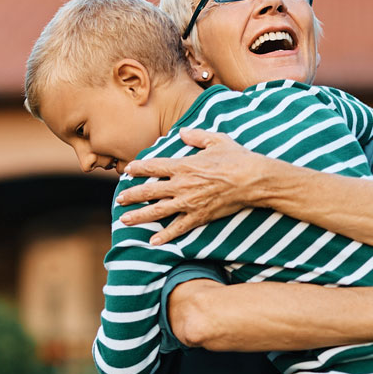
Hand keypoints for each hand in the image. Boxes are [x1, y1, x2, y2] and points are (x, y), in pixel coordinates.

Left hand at [118, 129, 274, 244]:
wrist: (253, 180)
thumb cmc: (236, 158)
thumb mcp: (216, 140)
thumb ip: (196, 136)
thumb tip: (182, 132)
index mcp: (184, 165)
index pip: (154, 167)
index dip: (138, 168)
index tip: (127, 170)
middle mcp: (181, 185)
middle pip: (149, 191)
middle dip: (132, 195)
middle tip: (120, 199)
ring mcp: (189, 203)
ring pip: (158, 211)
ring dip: (140, 216)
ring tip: (125, 220)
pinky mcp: (199, 216)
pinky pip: (178, 228)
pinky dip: (165, 236)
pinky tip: (153, 242)